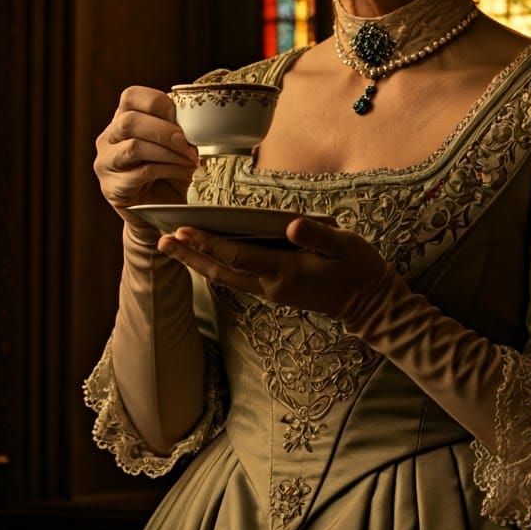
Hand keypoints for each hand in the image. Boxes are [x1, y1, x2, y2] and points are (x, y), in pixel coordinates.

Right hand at [94, 85, 199, 237]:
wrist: (159, 213)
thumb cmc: (169, 173)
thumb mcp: (175, 145)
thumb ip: (176, 128)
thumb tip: (194, 120)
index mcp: (122, 119)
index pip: (131, 96)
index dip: (158, 103)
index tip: (180, 118)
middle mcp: (108, 138)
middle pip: (129, 121)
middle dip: (165, 131)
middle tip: (188, 145)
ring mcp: (106, 163)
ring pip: (134, 147)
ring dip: (169, 152)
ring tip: (191, 160)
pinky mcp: (112, 187)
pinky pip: (142, 172)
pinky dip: (169, 169)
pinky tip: (185, 173)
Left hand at [157, 217, 405, 326]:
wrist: (370, 304)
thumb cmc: (359, 269)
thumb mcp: (345, 245)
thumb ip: (318, 235)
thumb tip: (292, 224)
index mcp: (285, 272)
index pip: (238, 256)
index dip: (209, 243)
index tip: (183, 230)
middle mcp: (271, 286)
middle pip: (220, 272)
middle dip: (189, 255)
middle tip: (160, 240)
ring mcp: (271, 291)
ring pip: (225, 277)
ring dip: (197, 262)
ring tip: (172, 246)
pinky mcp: (274, 290)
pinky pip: (236, 278)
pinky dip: (215, 265)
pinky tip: (204, 253)